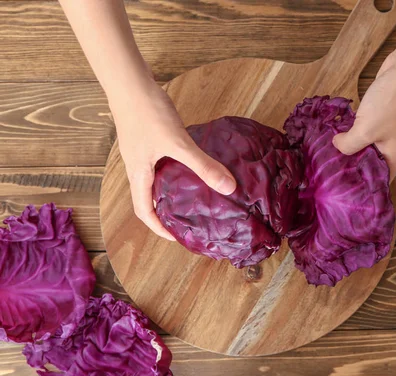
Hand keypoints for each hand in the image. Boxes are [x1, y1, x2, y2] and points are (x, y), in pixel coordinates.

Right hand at [109, 78, 236, 240]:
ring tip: (194, 194)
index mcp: (138, 174)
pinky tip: (191, 163)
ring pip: (155, 180)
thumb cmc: (147, 113)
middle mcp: (136, 167)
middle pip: (148, 198)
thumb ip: (203, 165)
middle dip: (166, 212)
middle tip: (188, 218)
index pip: (143, 211)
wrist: (129, 81)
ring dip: (171, 190)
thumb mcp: (179, 143)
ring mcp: (140, 152)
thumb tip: (228, 188)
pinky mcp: (146, 138)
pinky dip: (174, 170)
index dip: (158, 228)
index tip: (177, 236)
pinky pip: (159, 162)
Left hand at [333, 50, 395, 178]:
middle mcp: (390, 151)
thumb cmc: (394, 102)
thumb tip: (335, 145)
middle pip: (365, 167)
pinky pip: (360, 131)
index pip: (373, 184)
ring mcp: (384, 134)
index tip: (334, 190)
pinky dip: (349, 132)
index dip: (356, 189)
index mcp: (393, 160)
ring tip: (321, 154)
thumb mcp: (366, 129)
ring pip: (361, 147)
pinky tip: (332, 132)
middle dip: (346, 167)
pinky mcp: (378, 119)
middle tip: (321, 171)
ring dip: (345, 147)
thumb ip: (348, 144)